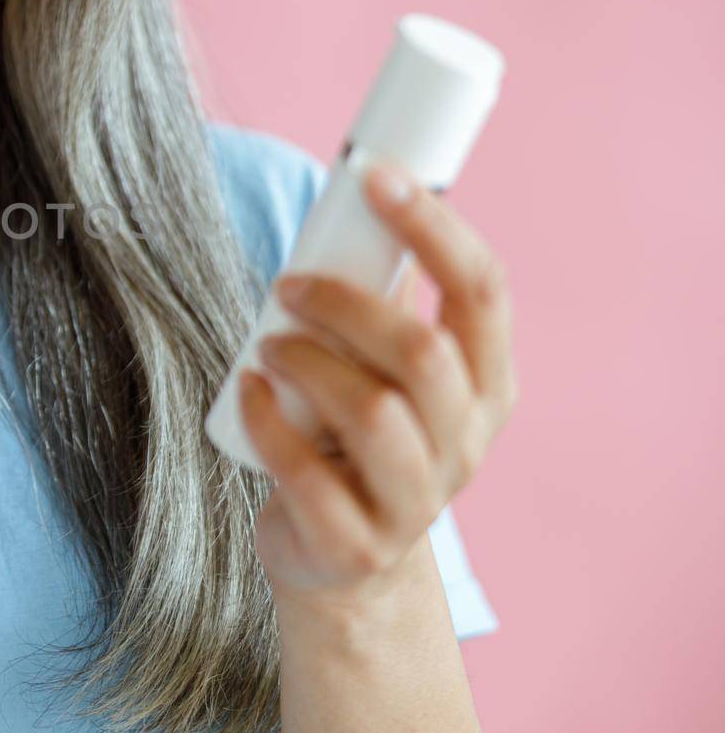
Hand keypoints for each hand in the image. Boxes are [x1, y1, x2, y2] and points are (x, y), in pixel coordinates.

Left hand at [237, 160, 517, 602]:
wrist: (339, 558)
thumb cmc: (352, 435)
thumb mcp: (384, 370)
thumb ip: (383, 304)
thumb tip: (353, 199)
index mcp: (487, 384)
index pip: (482, 290)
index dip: (433, 225)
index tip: (374, 174)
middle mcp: (466, 442)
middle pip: (423, 351)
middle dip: (346, 304)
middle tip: (288, 285)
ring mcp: (417, 501)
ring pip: (374, 411)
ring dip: (307, 361)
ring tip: (267, 346)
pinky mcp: (357, 544)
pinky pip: (310, 475)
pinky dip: (267, 421)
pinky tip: (246, 392)